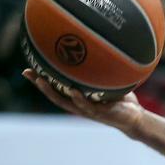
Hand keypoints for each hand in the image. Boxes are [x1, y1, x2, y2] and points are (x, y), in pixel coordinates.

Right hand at [22, 69, 144, 134]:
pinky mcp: (99, 114)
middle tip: (28, 72)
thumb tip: (98, 46)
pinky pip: (86, 106)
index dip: (41, 79)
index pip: (56, 87)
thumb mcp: (110, 82)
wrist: (136, 118)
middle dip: (39, 84)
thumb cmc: (121, 100)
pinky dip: (79, 99)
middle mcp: (79, 104)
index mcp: (78, 97)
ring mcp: (87, 110)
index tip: (28, 67)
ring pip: (65, 102)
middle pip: (54, 94)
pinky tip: (73, 91)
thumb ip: (102, 70)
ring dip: (52, 92)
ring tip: (42, 81)